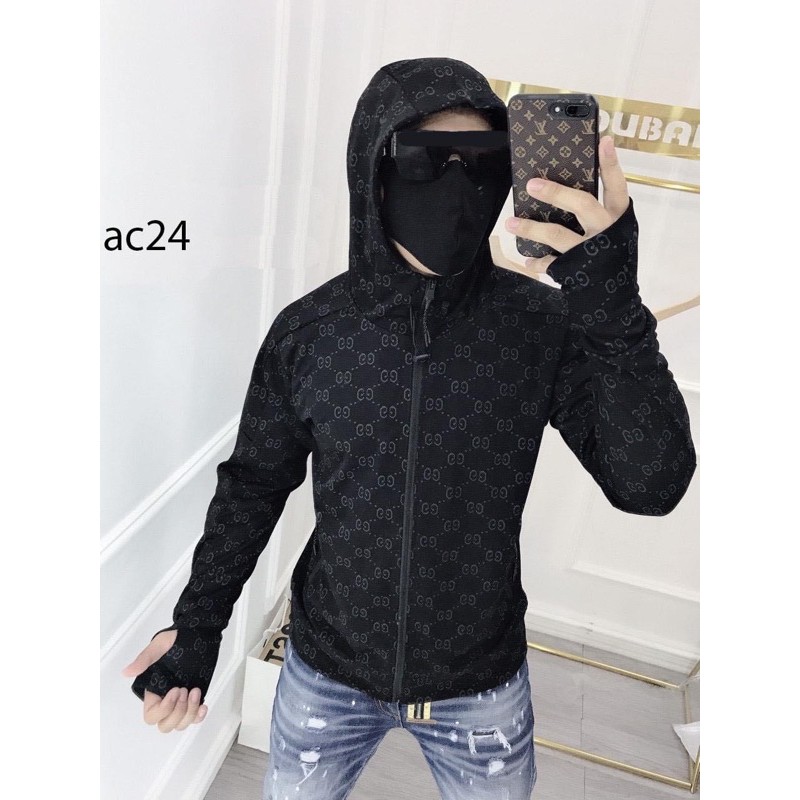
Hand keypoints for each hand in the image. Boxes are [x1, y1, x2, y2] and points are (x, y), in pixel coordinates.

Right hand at [121, 628, 207, 731]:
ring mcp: (181, 700)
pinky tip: (203, 706)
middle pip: (165, 725)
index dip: (163, 709)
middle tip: (185, 690)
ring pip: (180, 724)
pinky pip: (194, 718)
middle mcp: (166, 698)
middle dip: (177, 712)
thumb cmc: (177, 638)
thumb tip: (127, 672)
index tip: (176, 690)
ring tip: (195, 690)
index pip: (151, 715)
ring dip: (190, 712)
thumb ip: (144, 659)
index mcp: (154, 689)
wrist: (199, 632)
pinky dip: (199, 716)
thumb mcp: (159, 645)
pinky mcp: (195, 699)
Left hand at [504, 135, 629, 275]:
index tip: (604, 140)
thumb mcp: (612, 231)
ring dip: (531, 228)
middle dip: (556, 192)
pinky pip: (551, 263)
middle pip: (582, 204)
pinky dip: (537, 261)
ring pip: (558, 234)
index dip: (611, 164)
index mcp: (618, 217)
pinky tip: (527, 260)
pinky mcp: (576, 270)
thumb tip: (561, 186)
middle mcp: (606, 231)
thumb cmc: (611, 255)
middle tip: (531, 184)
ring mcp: (591, 251)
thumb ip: (595, 211)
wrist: (616, 298)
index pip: (617, 186)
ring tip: (510, 222)